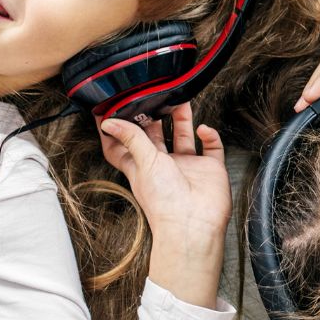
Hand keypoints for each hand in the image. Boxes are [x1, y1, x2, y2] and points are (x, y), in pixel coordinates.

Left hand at [98, 103, 229, 306]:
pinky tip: (203, 129)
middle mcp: (164, 166)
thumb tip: (109, 122)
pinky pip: (211, 146)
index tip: (112, 110)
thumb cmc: (165, 202)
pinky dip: (209, 135)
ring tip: (180, 100)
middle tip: (154, 95)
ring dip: (182, 119)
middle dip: (155, 117)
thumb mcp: (143, 163)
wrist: (194, 224)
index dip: (118, 129)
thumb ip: (130, 138)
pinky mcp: (209, 169)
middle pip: (156, 136)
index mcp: (143, 167)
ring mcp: (188, 166)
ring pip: (183, 136)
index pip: (125, 145)